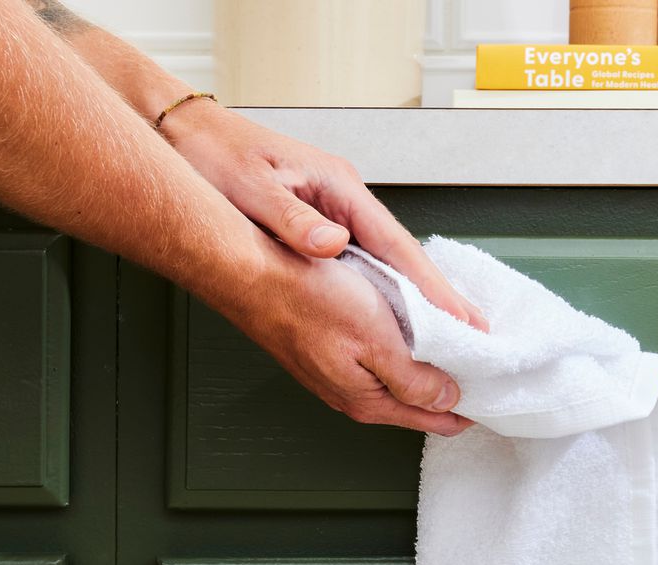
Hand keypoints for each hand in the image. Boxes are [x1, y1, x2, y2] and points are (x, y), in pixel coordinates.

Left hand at [162, 99, 487, 332]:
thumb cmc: (215, 155)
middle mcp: (344, 202)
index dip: (431, 286)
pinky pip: (364, 266)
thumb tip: (332, 246)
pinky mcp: (321, 226)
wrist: (185, 135)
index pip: (397, 245)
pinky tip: (394, 317)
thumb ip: (292, 219)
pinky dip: (384, 293)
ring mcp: (335, 215)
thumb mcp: (252, 187)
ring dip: (414, 301)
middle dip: (437, 299)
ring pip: (387, 265)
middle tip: (472, 336)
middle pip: (403, 259)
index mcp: (339, 188)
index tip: (459, 318)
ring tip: (445, 336)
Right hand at [224, 243, 473, 436]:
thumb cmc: (307, 298)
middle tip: (483, 371)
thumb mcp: (377, 340)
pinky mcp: (329, 350)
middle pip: (416, 402)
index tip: (493, 395)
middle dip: (452, 390)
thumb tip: (448, 398)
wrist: (250, 272)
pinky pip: (379, 358)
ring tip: (457, 352)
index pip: (432, 419)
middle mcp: (352, 393)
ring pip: (398, 378)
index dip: (467, 410)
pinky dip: (404, 349)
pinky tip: (413, 330)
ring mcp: (338, 373)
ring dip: (428, 368)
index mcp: (368, 399)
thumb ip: (416, 377)